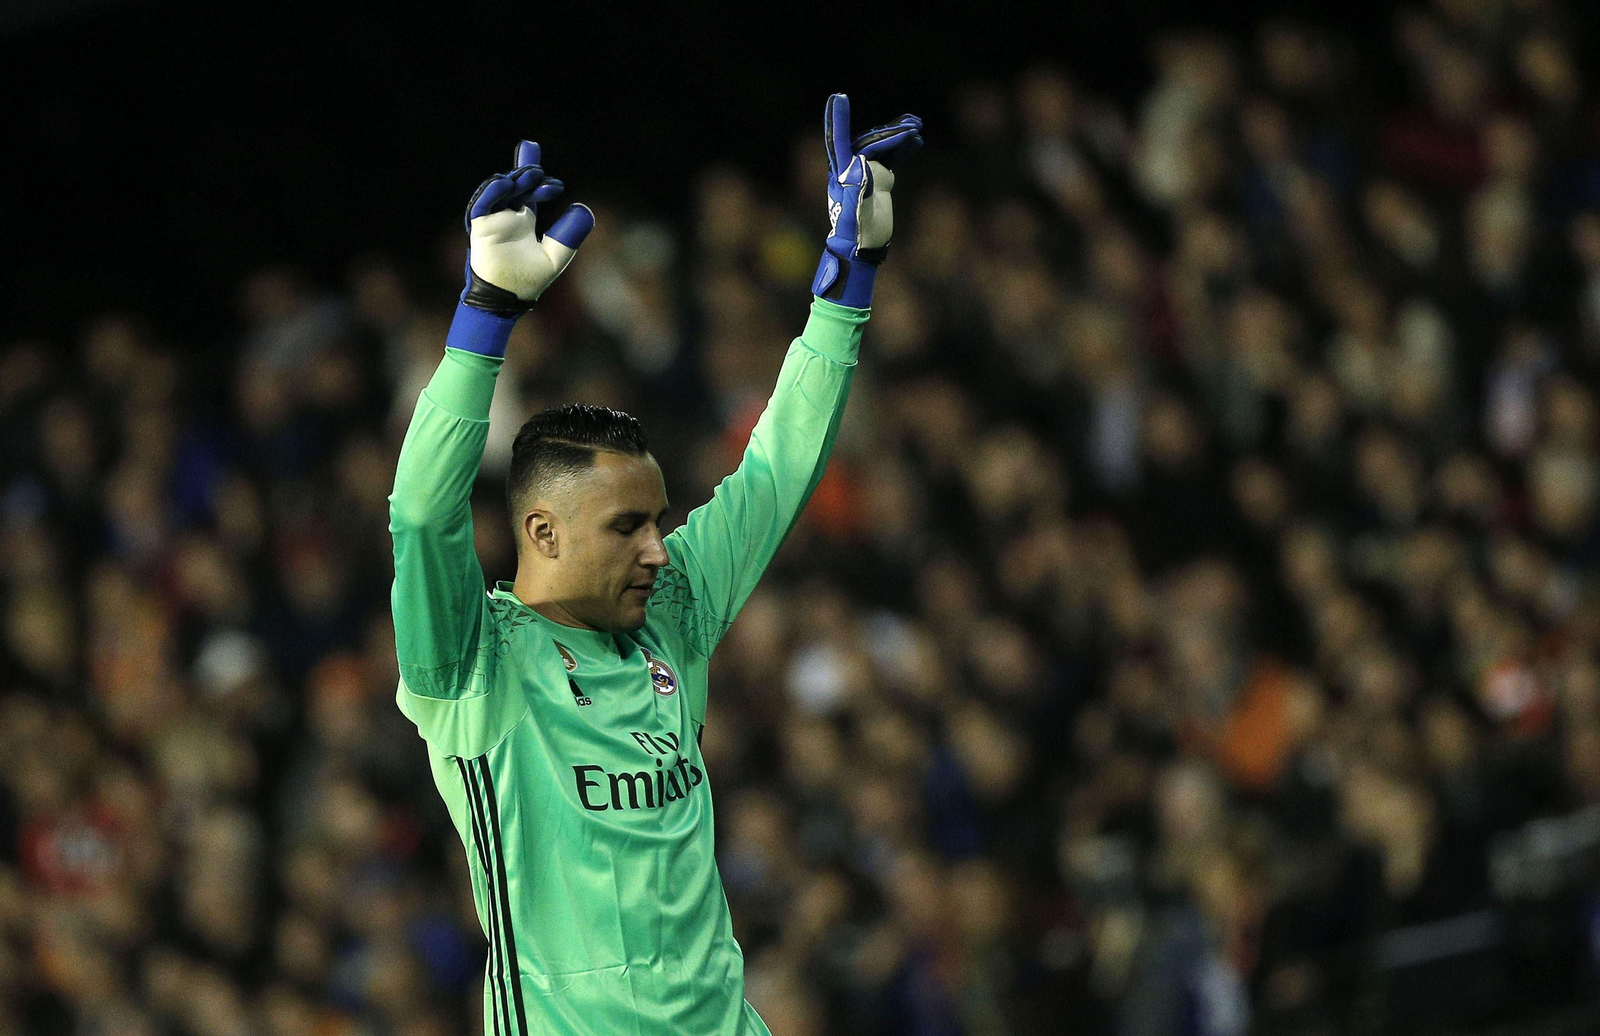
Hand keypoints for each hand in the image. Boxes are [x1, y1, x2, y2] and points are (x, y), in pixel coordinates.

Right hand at [461, 141, 594, 315]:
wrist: (508, 298)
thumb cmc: (529, 280)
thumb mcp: (557, 255)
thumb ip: (570, 234)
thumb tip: (584, 209)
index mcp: (523, 220)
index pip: (530, 192)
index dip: (539, 181)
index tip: (557, 184)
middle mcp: (507, 216)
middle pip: (515, 185)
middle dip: (526, 169)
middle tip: (536, 157)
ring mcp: (493, 220)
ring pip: (500, 191)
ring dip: (515, 180)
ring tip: (532, 174)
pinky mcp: (480, 228)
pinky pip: (482, 205)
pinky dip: (492, 193)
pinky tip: (507, 183)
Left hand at [812, 94, 922, 307]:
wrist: (864, 247)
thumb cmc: (857, 236)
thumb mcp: (855, 217)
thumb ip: (856, 192)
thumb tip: (860, 164)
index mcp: (842, 175)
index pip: (839, 142)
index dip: (838, 120)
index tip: (839, 97)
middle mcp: (851, 169)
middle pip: (870, 142)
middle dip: (891, 132)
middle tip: (913, 125)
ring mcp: (865, 173)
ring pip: (881, 147)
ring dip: (898, 135)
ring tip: (917, 125)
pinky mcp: (878, 179)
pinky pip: (890, 158)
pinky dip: (903, 148)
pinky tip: (917, 140)